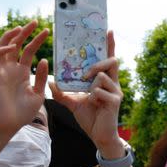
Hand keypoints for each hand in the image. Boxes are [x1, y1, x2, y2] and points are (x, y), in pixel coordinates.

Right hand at [0, 21, 48, 135]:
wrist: (11, 124)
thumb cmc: (24, 111)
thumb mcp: (38, 93)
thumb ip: (42, 78)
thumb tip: (45, 60)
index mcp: (23, 72)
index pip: (29, 51)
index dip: (37, 40)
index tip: (48, 31)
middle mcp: (12, 68)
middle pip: (17, 44)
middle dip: (26, 32)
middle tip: (37, 22)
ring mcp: (3, 70)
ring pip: (3, 46)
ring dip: (11, 36)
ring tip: (22, 28)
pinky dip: (2, 50)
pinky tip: (12, 47)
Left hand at [49, 31, 123, 154]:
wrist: (99, 136)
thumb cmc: (90, 118)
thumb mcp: (72, 102)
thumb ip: (62, 92)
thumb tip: (50, 82)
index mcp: (105, 81)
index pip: (108, 59)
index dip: (109, 45)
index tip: (108, 30)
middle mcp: (113, 84)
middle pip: (111, 61)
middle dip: (97, 63)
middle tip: (85, 73)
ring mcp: (116, 92)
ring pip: (103, 75)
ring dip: (91, 83)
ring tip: (88, 94)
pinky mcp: (115, 101)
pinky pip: (100, 91)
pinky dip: (92, 97)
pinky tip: (94, 105)